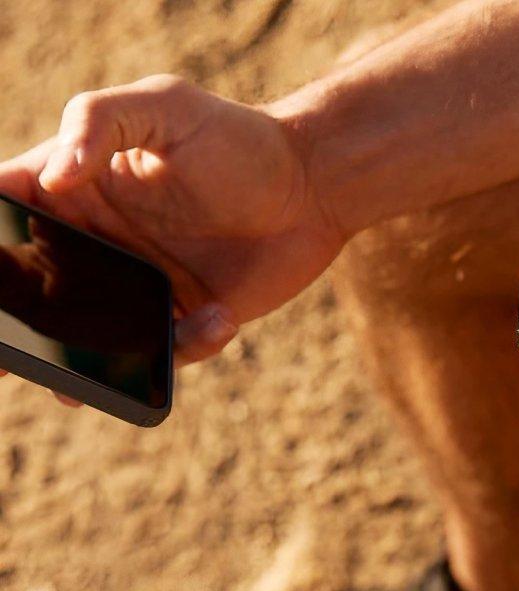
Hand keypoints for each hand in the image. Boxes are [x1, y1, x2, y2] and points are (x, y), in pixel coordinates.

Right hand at [0, 74, 347, 369]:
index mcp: (72, 189)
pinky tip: (218, 317)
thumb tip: (52, 179)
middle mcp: (97, 243)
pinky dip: (184, 348)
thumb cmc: (237, 136)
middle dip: (12, 322)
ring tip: (69, 385)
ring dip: (74, 364)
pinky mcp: (187, 319)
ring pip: (89, 338)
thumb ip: (97, 124)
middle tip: (8, 352)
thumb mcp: (163, 107)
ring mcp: (140, 286)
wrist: (317, 182)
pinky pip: (167, 352)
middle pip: (30, 290)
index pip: (4, 212)